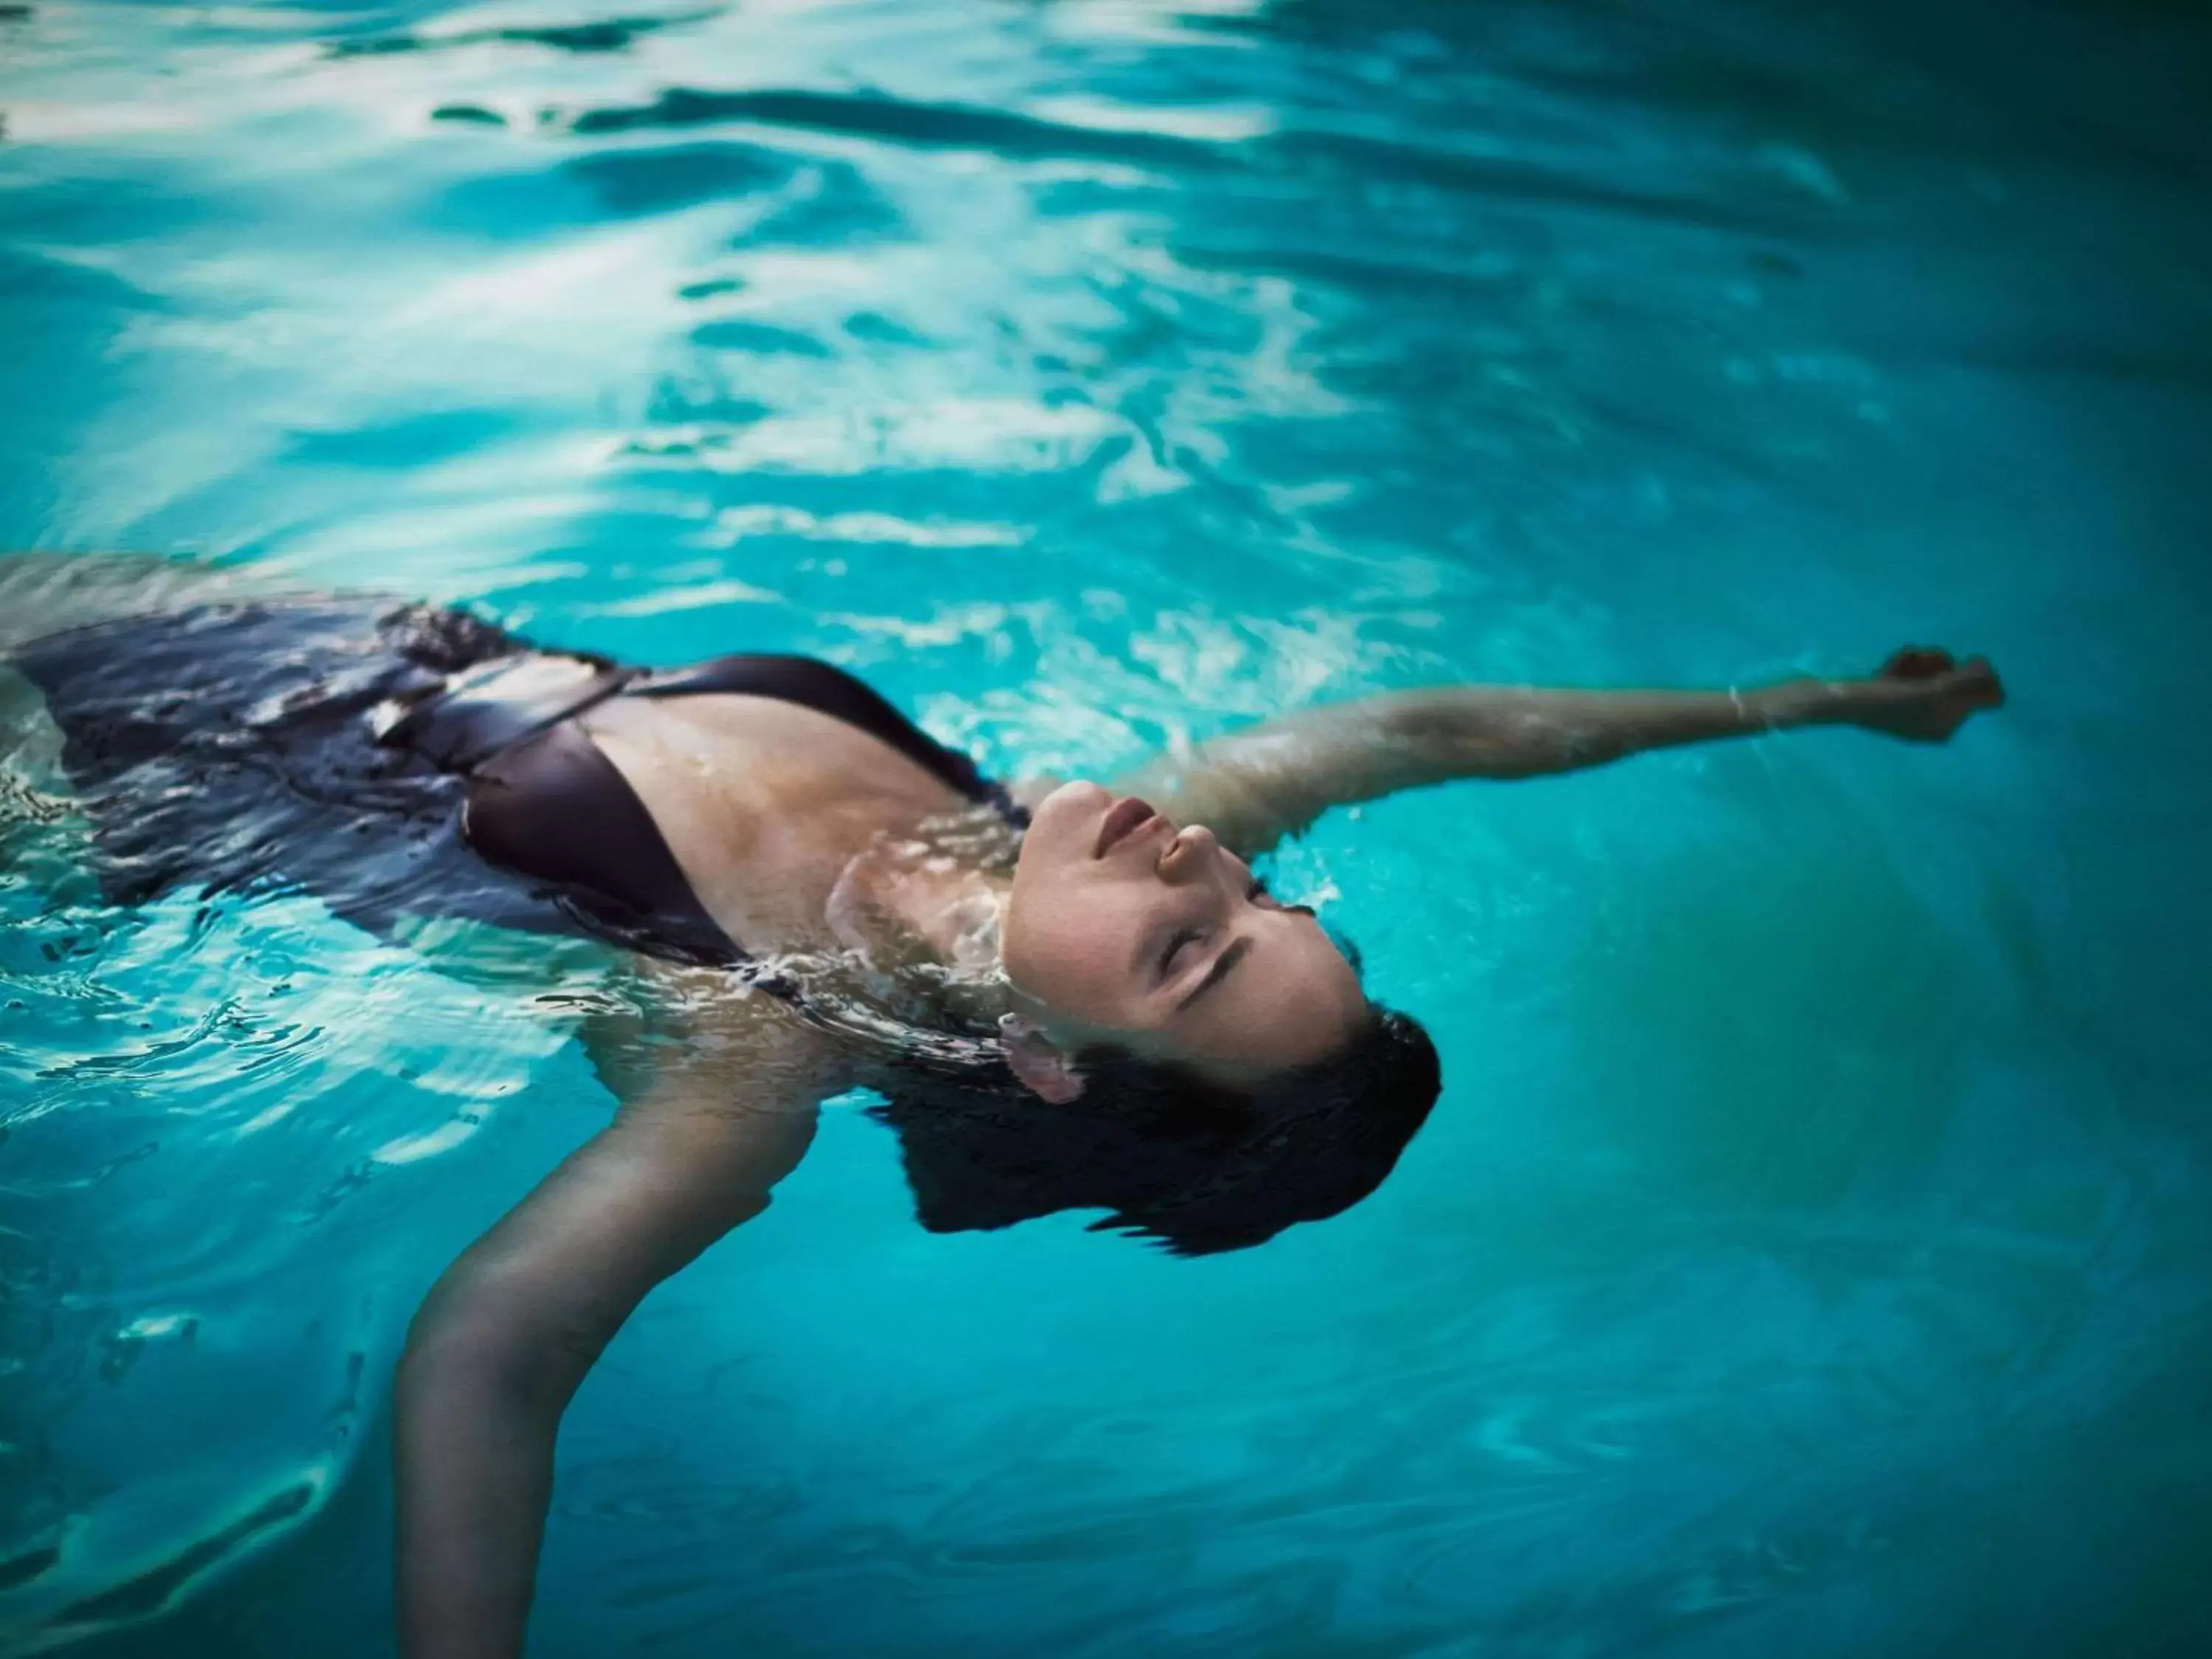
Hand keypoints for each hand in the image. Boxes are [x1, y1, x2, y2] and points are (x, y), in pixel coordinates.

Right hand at [1852, 646, 2004, 742]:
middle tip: (1923, 662)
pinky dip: (1905, 663)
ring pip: (1933, 673)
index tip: (1957, 667)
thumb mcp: (1934, 693)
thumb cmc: (1883, 702)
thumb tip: (1988, 669)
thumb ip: (1966, 682)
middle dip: (1941, 666)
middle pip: (1955, 682)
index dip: (1971, 676)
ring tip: (1905, 659)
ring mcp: (1910, 706)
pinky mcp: (1890, 694)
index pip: (1978, 697)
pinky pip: (1911, 673)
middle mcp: (1930, 720)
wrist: (1833, 701)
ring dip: (1922, 660)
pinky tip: (1893, 662)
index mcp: (1943, 728)